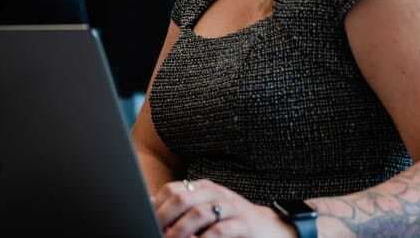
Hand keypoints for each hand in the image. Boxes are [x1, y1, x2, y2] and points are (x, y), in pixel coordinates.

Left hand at [153, 178, 297, 237]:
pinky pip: (220, 230)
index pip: (172, 190)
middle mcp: (216, 193)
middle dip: (164, 216)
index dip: (156, 205)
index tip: (146, 220)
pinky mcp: (245, 224)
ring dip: (180, 229)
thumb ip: (182, 209)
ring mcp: (231, 207)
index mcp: (203, 187)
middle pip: (182, 198)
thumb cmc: (232, 221)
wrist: (273, 228)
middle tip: (156, 231)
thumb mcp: (207, 210)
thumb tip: (151, 206)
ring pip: (199, 213)